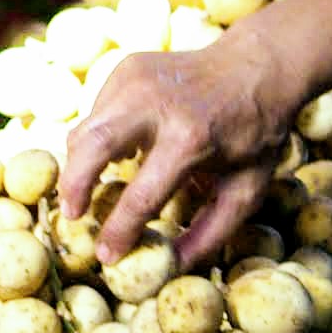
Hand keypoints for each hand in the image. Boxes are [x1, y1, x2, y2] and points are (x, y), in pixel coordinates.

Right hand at [56, 29, 301, 268]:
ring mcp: (137, 79)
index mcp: (190, 139)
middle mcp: (156, 103)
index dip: (119, 231)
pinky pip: (97, 112)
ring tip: (87, 192)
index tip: (106, 255)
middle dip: (73, 187)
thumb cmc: (255, 134)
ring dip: (79, 164)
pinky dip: (97, 138)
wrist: (258, 66)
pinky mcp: (127, 69)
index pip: (141, 195)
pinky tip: (119, 152)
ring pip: (85, 128)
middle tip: (73, 216)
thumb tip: (172, 266)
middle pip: (91, 147)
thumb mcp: (246, 190)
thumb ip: (210, 233)